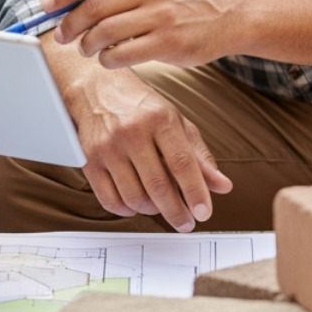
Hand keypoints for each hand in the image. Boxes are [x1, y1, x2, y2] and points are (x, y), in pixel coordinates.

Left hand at [46, 0, 236, 68]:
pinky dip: (107, 60)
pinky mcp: (168, 42)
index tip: (46, 5)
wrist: (229, 14)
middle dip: (70, 25)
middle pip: (93, 7)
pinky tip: (108, 59)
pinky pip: (123, 54)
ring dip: (87, 45)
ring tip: (86, 49)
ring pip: (105, 32)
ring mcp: (161, 14)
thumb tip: (71, 1)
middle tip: (62, 36)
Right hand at [67, 67, 230, 231]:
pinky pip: (110, 200)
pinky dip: (127, 210)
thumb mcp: (176, 122)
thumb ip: (199, 156)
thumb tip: (222, 186)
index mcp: (159, 119)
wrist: (97, 88)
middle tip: (186, 223)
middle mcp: (132, 132)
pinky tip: (137, 204)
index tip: (204, 213)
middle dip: (176, 212)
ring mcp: (107, 147)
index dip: (195, 192)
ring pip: (134, 197)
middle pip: (158, 186)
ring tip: (160, 206)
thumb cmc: (141, 107)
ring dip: (152, 210)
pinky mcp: (88, 160)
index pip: (182, 163)